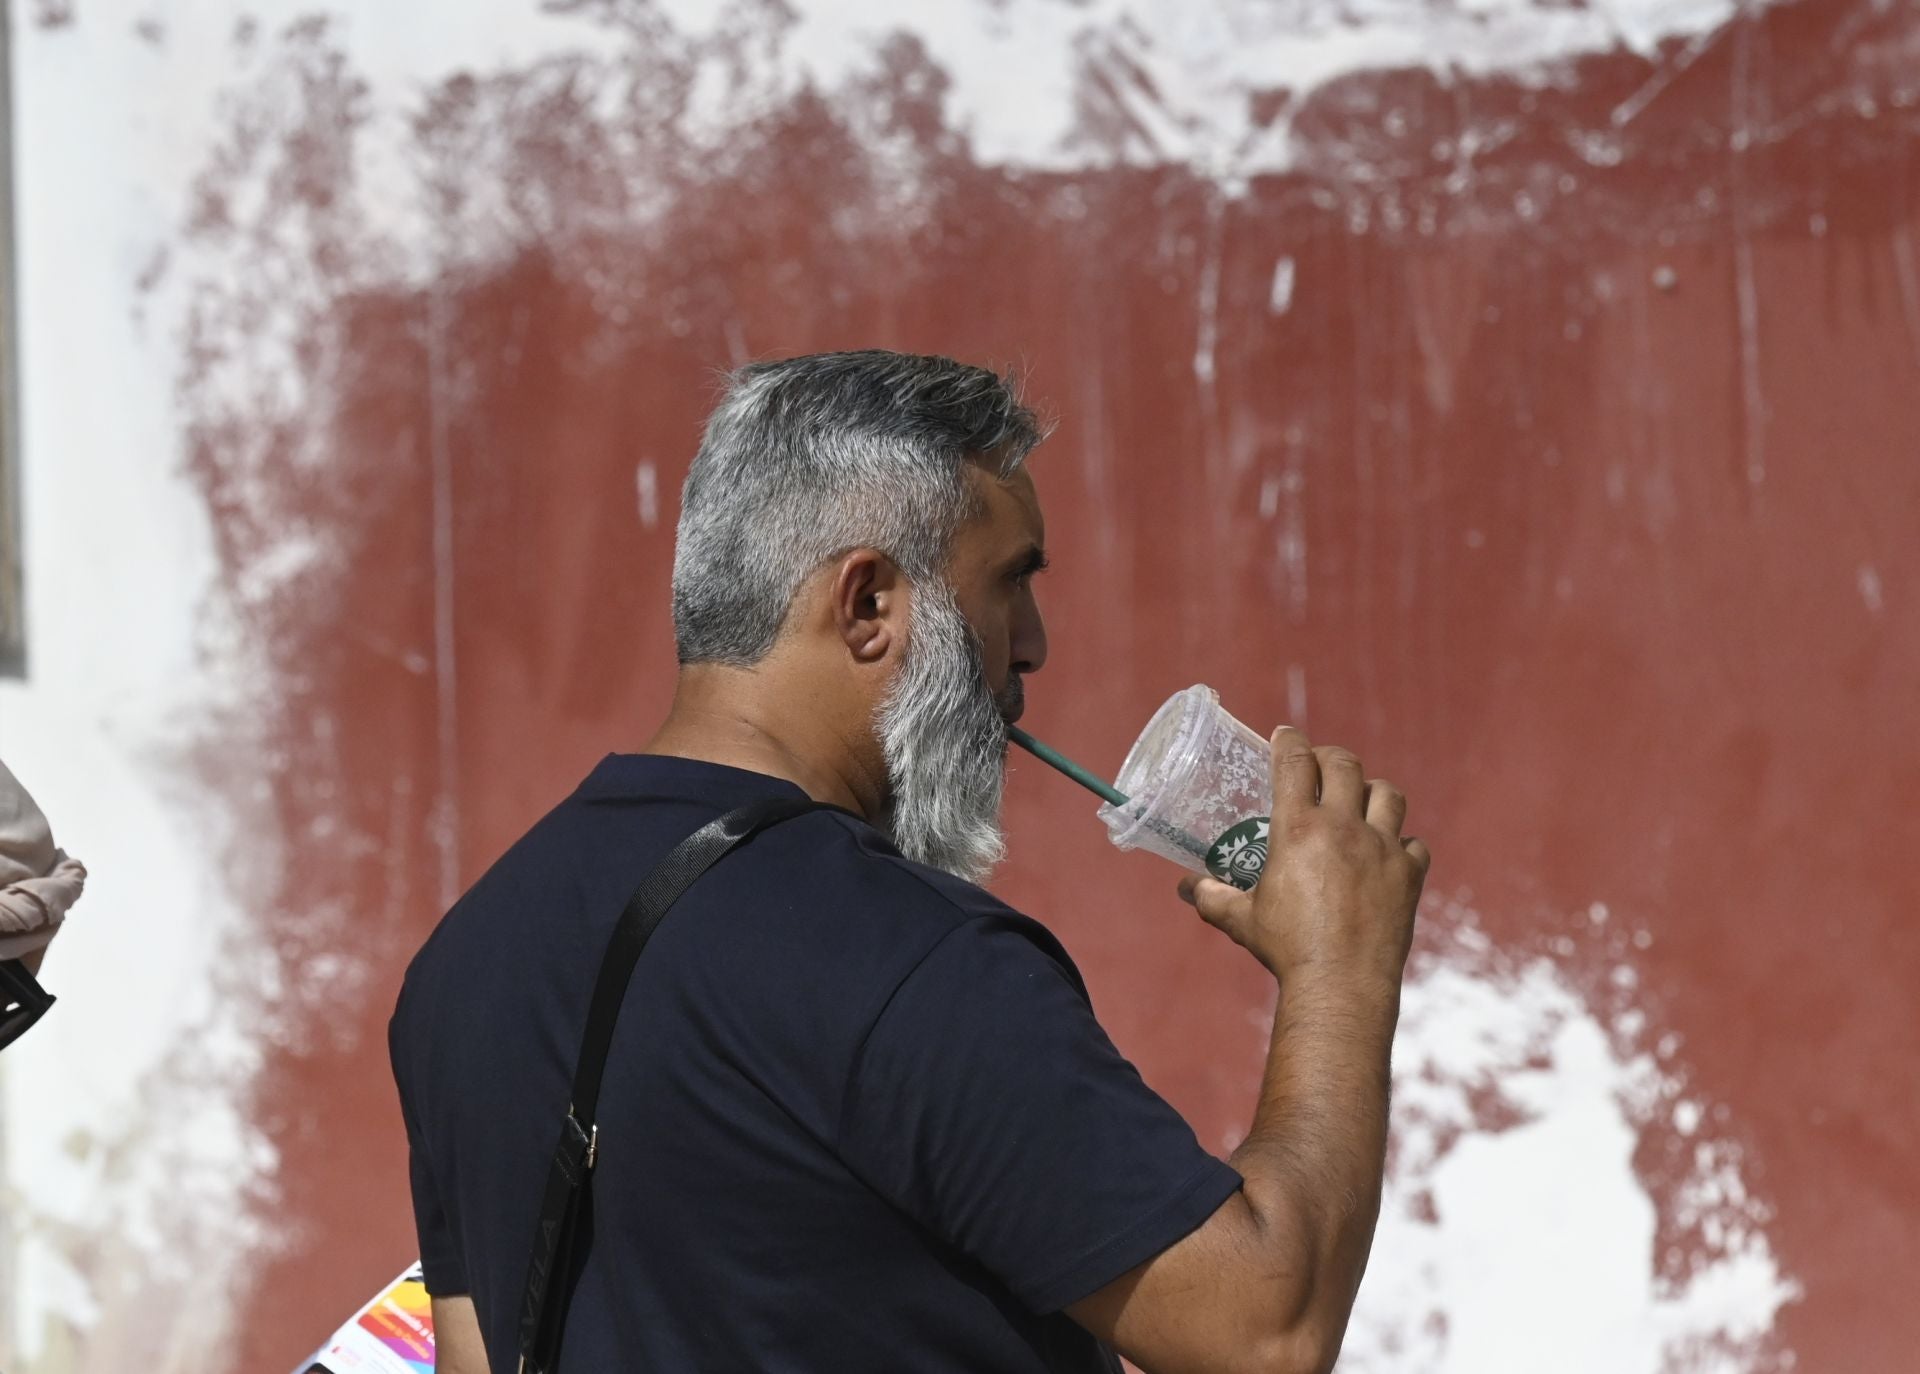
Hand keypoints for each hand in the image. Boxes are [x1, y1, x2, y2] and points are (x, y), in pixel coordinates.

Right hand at [1177, 727, 1429, 984]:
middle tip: (1320, 765)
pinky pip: (1414, 844)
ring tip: (1360, 801)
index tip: (1284, 735)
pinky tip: (1388, 854)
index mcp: (1298, 830)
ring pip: (1388, 794)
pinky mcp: (1408, 875)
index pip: (1294, 762)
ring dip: (1372, 791)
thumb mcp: (1241, 920)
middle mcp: (1343, 828)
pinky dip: (1401, 844)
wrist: (1340, 984)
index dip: (1288, 741)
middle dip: (1330, 757)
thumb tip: (1187, 887)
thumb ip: (1211, 897)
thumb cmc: (1286, 949)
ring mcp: (1382, 849)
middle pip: (1345, 765)